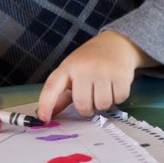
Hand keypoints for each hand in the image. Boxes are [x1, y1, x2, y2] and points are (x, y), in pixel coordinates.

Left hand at [37, 31, 155, 122]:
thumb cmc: (90, 60)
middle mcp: (84, 68)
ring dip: (103, 103)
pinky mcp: (121, 74)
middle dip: (87, 108)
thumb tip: (47, 117)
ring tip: (103, 88)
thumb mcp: (72, 71)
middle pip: (82, 105)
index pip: (52, 86)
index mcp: (67, 67)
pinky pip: (118, 100)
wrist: (115, 43)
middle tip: (90, 97)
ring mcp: (103, 70)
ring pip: (102, 105)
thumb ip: (61, 95)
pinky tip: (114, 85)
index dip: (45, 104)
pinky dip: (117, 97)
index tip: (43, 119)